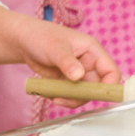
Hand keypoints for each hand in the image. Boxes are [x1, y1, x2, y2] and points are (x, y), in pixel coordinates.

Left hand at [2, 12, 120, 105]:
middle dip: (83, 96)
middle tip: (65, 98)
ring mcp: (78, 73)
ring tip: (54, 97)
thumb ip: (67, 62)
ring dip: (70, 99)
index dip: (109, 86)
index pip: (111, 71)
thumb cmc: (41, 36)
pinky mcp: (67, 81)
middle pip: (97, 87)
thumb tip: (79, 76)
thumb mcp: (54, 48)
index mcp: (92, 51)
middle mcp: (89, 63)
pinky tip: (48, 94)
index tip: (97, 95)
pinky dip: (61, 97)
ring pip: (83, 94)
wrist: (23, 41)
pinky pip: (70, 95)